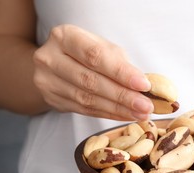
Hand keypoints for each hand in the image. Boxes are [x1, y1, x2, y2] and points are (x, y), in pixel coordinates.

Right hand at [33, 24, 152, 120]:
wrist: (53, 64)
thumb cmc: (84, 53)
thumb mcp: (101, 47)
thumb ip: (119, 62)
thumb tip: (143, 84)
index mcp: (65, 36)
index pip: (95, 56)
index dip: (121, 72)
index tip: (143, 84)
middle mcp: (50, 57)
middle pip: (91, 81)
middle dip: (123, 95)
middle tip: (146, 106)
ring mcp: (47, 80)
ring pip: (88, 99)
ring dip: (118, 109)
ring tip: (140, 114)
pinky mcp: (52, 99)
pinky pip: (85, 110)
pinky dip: (109, 114)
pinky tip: (125, 115)